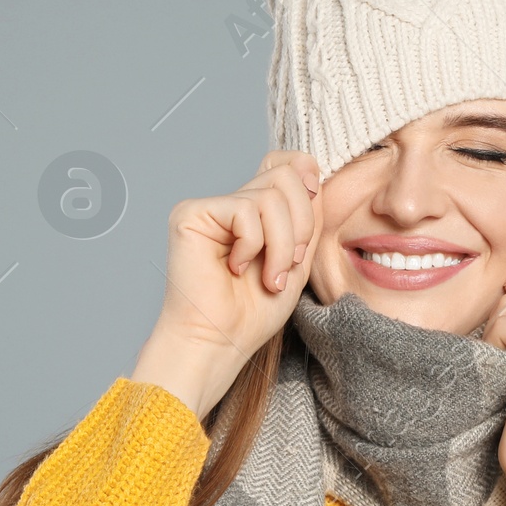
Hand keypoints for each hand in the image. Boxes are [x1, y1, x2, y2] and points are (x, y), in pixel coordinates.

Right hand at [132, 150, 322, 419]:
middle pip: (285, 175)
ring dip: (280, 245)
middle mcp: (232, 203)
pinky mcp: (191, 214)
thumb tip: (311, 171)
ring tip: (268, 277)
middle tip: (288, 264)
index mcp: (257, 212)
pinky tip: (235, 268)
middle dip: (300, 225)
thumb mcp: (297, 258)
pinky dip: (253, 246)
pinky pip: (245, 211)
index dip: (306, 176)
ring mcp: (211, 207)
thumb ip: (307, 216)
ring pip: (270, 196)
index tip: (314, 204)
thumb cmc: (253, 312)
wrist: (220, 342)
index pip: (286, 163)